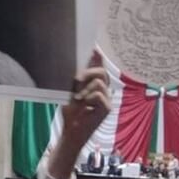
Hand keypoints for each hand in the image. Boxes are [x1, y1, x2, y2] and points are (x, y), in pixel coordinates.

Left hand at [48, 49, 110, 178]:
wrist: (71, 131)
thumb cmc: (71, 113)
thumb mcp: (71, 92)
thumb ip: (77, 79)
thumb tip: (78, 65)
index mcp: (96, 86)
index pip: (100, 68)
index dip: (99, 58)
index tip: (95, 47)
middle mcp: (104, 91)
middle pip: (101, 73)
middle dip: (87, 73)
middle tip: (75, 82)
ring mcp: (107, 100)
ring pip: (99, 83)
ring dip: (85, 89)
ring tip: (77, 99)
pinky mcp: (108, 109)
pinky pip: (100, 95)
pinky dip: (89, 98)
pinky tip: (85, 106)